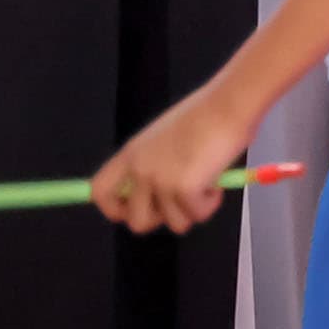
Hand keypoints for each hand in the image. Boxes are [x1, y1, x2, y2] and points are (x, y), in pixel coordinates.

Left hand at [91, 84, 257, 235]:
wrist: (228, 104)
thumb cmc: (207, 115)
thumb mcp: (165, 139)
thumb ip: (153, 164)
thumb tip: (155, 196)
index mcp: (131, 153)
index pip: (100, 193)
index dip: (115, 210)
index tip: (135, 210)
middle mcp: (140, 169)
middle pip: (136, 222)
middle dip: (162, 219)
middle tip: (182, 202)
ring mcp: (161, 181)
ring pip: (174, 224)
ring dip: (193, 209)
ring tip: (206, 183)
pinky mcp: (184, 189)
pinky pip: (197, 216)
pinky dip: (211, 204)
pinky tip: (217, 181)